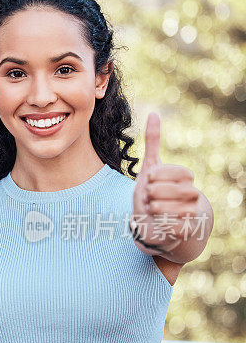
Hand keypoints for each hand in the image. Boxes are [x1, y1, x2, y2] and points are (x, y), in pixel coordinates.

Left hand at [131, 113, 200, 254]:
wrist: (154, 224)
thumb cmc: (151, 194)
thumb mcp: (149, 167)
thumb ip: (153, 142)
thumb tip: (154, 113)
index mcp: (185, 178)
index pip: (176, 172)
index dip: (158, 177)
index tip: (150, 180)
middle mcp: (193, 194)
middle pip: (168, 191)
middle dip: (151, 194)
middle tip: (149, 198)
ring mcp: (192, 212)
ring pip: (168, 208)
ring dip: (153, 209)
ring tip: (152, 209)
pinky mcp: (188, 230)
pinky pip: (171, 225)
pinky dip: (159, 223)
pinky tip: (159, 221)